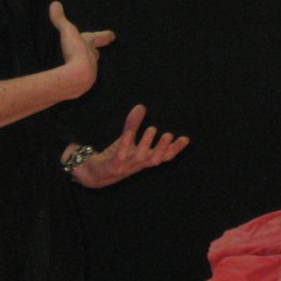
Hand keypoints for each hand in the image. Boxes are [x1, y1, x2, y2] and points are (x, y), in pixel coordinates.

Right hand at [49, 1, 115, 98]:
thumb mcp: (67, 32)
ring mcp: (88, 72)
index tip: (113, 35)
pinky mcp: (80, 83)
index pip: (99, 38)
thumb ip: (60, 19)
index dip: (105, 36)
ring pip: (88, 67)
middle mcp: (91, 58)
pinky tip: (73, 79)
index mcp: (90, 45)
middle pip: (95, 54)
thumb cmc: (76, 52)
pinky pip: (80, 78)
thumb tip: (55, 3)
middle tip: (97, 51)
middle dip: (95, 51)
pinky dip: (77, 76)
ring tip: (81, 65)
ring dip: (85, 64)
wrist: (78, 76)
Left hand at [66, 104, 189, 188]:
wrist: (94, 174)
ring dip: (147, 144)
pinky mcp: (112, 166)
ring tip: (152, 129)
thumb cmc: (115, 156)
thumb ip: (134, 124)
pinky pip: (120, 155)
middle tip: (169, 135)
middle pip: (154, 159)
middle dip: (163, 148)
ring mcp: (125, 167)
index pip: (163, 157)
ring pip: (139, 158)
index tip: (185, 139)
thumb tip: (141, 106)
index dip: (175, 149)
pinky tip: (128, 133)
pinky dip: (126, 144)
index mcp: (144, 160)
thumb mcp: (126, 139)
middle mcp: (137, 165)